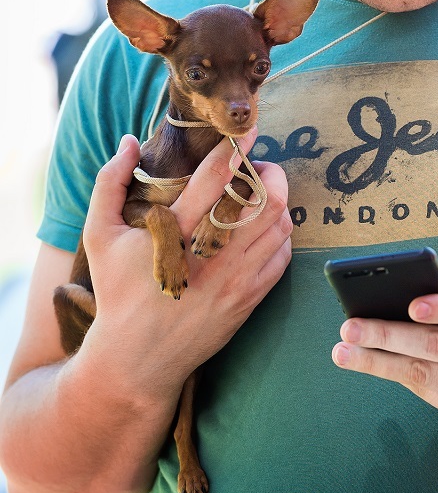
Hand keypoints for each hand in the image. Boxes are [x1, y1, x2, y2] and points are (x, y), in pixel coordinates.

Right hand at [82, 130, 292, 389]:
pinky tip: (263, 228)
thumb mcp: (100, 236)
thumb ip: (110, 183)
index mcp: (174, 235)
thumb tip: (128, 141)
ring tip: (261, 194)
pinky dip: (280, 234)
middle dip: (269, 173)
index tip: (248, 132)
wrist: (136, 360)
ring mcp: (235, 280)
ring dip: (277, 201)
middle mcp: (211, 256)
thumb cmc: (118, 292)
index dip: (235, 150)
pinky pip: (283, 256)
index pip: (214, 180)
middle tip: (255, 168)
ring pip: (280, 226)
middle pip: (265, 201)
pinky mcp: (249, 299)